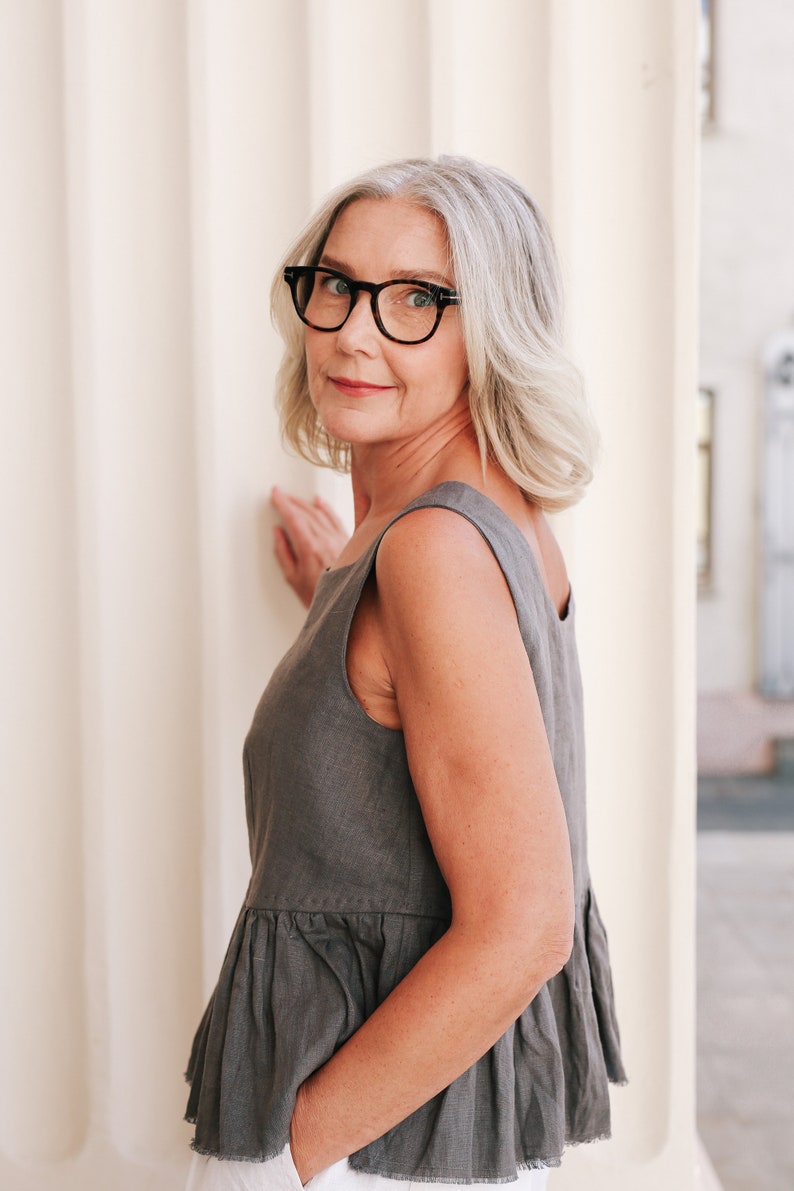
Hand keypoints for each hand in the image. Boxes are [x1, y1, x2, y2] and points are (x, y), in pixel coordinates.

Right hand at [271, 486, 348, 607]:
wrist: (346, 605)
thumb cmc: (319, 597)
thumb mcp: (292, 578)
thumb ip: (283, 552)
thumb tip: (278, 532)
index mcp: (309, 548)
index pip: (294, 518)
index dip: (283, 503)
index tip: (275, 494)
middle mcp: (326, 540)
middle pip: (306, 512)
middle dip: (292, 500)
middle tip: (281, 494)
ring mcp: (339, 539)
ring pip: (321, 513)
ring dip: (306, 502)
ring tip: (294, 497)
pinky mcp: (348, 541)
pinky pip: (335, 518)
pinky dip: (326, 508)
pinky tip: (319, 501)